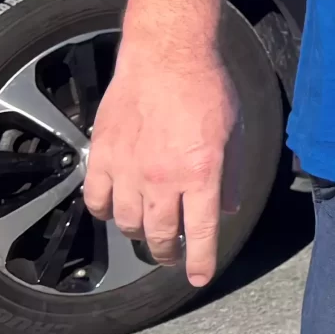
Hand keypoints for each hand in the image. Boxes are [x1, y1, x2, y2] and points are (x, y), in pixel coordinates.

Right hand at [82, 42, 240, 287]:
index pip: (200, 233)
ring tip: (149, 230)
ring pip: (128, 223)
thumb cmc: (207, 87)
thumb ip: (234, 175)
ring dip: (140, 233)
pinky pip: (98, 201)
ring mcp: (129, 170)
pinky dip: (106, 211)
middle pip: (159, 236)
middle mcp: (162, 179)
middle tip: (173, 255)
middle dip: (168, 253)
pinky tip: (117, 208)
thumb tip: (228, 208)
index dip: (200, 261)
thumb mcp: (237, 132)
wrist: (166, 56)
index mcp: (201, 174)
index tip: (198, 277)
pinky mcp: (103, 157)